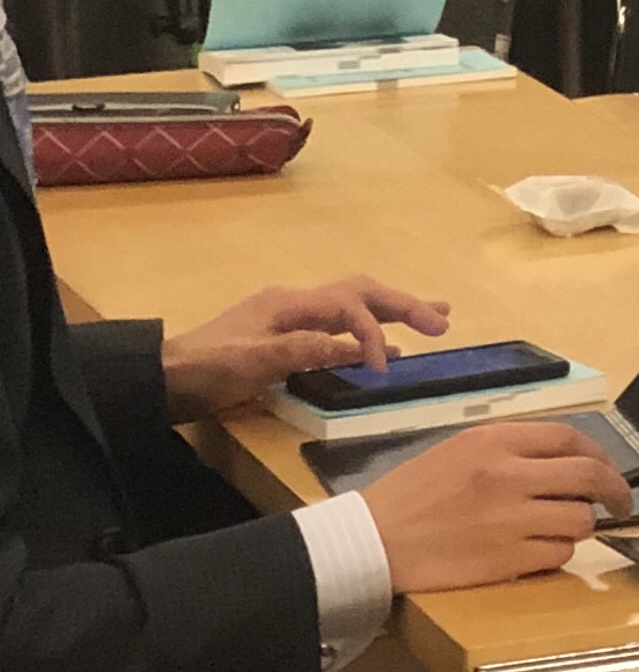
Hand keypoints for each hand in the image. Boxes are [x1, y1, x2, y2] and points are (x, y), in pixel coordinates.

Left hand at [162, 277, 448, 418]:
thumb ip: (308, 350)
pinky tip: (384, 347)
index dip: (375, 334)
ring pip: (354, 304)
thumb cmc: (208, 369)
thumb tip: (358, 347)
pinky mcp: (285, 335)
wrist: (162, 379)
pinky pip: (338, 325)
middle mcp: (296, 302)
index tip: (385, 370)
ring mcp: (290, 316)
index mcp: (291, 303)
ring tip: (433, 317)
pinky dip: (368, 331)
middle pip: (362, 293)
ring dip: (393, 310)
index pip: (350, 308)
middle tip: (442, 322)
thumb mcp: (256, 362)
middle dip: (404, 305)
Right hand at [360, 422, 636, 594]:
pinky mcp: (505, 560)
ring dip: (578, 527)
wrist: (369, 544)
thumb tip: (564, 461)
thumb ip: (511, 450)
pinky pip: (557, 555)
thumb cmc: (410, 496)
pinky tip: (536, 553)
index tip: (609, 471)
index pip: (571, 438)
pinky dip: (555, 555)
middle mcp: (510, 474)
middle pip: (590, 477)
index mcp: (495, 440)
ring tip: (556, 530)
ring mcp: (510, 519)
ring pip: (579, 521)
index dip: (601, 455)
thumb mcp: (458, 451)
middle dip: (616, 491)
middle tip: (620, 504)